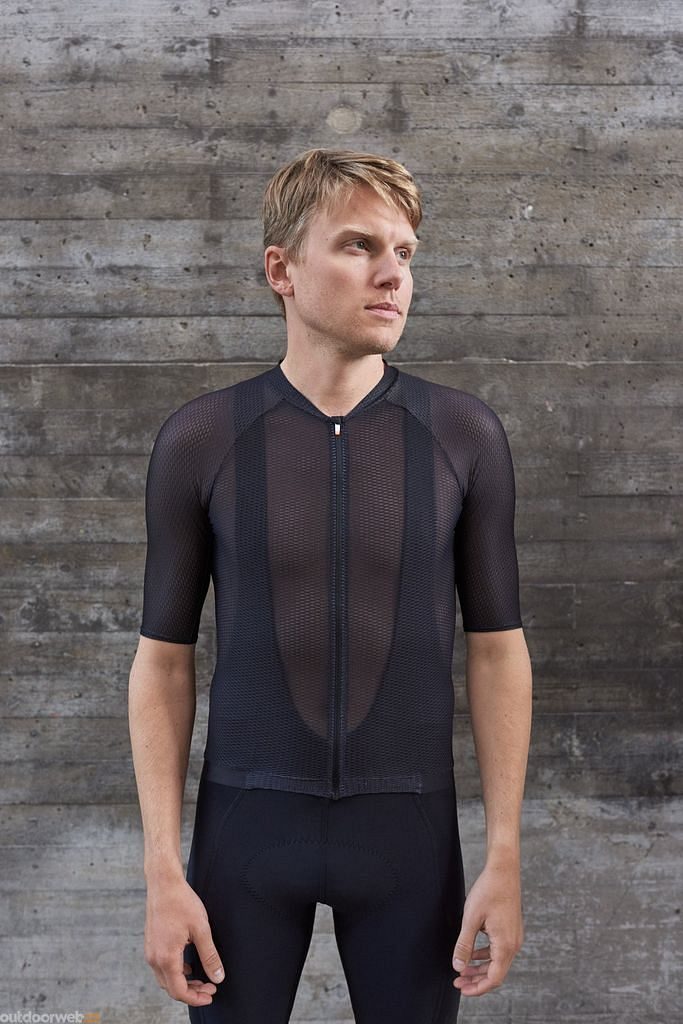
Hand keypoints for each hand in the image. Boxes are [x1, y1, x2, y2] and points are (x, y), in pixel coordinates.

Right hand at [144, 874, 225, 1006]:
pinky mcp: (151, 943)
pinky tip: (189, 965)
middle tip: (210, 988)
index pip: (179, 991)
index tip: (210, 994)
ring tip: (202, 978)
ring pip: (165, 978)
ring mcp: (150, 951)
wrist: (163, 883)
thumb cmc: (181, 902)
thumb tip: (218, 977)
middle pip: (171, 988)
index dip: (196, 998)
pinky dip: (176, 971)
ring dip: (183, 982)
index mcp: (166, 957)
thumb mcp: (201, 929)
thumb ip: (210, 955)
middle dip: (191, 992)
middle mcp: (154, 958)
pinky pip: (162, 966)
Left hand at [451, 855, 523, 995]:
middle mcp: (513, 944)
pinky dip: (485, 955)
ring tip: (462, 969)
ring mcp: (514, 937)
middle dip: (477, 979)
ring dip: (480, 967)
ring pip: (497, 961)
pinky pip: (499, 950)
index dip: (478, 987)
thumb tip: (458, 966)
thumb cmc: (489, 891)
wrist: (504, 870)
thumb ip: (464, 945)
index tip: (461, 988)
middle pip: (496, 973)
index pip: (494, 978)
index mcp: (505, 945)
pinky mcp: (511, 929)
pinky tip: (472, 952)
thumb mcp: (471, 918)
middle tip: (458, 981)